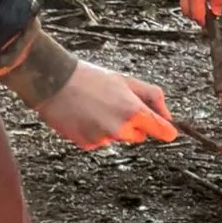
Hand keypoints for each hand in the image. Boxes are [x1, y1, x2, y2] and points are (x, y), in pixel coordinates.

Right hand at [34, 61, 175, 149]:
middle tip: (115, 105)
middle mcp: (121, 129)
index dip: (165, 129)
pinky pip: (100, 141)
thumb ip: (153, 97)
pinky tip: (84, 116)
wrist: (53, 82)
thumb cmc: (90, 78)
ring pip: (118, 138)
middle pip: (139, 136)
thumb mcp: (127, 80)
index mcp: (134, 112)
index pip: (164, 132)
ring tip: (95, 107)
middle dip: (133, 124)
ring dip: (112, 127)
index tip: (166, 128)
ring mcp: (104, 139)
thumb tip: (168, 116)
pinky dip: (96, 131)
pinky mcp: (88, 145)